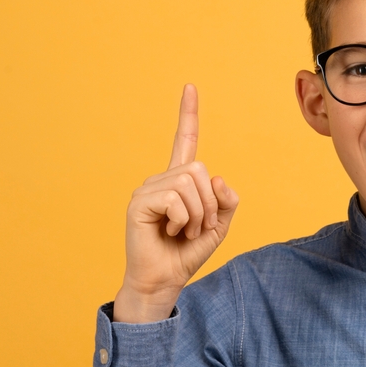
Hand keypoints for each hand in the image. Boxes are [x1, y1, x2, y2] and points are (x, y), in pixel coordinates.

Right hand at [113, 84, 238, 322]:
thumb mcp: (218, 226)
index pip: (185, 141)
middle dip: (209, 204)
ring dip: (197, 215)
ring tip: (183, 231)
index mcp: (180, 181)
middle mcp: (162, 179)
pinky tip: (170, 231)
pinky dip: (183, 219)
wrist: (164, 280)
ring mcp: (148, 189)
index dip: (188, 115)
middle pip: (200, 170)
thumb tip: (217, 178)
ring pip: (190, 184)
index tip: (190, 86)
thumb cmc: (186, 253)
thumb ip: (227, 201)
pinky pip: (176, 199)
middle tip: (196, 227)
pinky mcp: (138, 203)